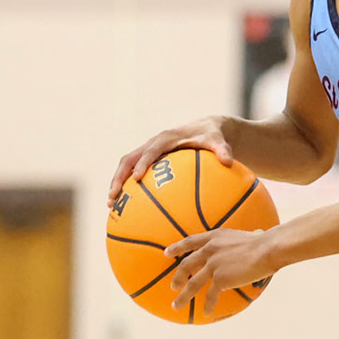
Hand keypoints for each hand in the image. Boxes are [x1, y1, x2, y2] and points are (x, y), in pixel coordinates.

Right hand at [109, 119, 233, 206]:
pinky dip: (128, 189)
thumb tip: (228, 162)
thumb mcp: (218, 141)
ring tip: (111, 205)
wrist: (205, 129)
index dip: (142, 163)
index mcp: (165, 139)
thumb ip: (222, 150)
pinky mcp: (148, 160)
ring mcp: (148, 152)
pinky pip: (133, 173)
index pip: (150, 151)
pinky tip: (127, 210)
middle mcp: (152, 144)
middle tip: (113, 196)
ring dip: (117, 184)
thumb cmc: (212, 137)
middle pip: (128, 159)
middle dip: (119, 177)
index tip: (136, 179)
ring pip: (126, 167)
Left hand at [167, 227, 279, 311]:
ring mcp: (213, 264)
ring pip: (192, 284)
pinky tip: (207, 312)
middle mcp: (209, 250)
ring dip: (183, 296)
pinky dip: (208, 305)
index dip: (177, 247)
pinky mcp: (220, 278)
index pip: (190, 241)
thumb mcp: (247, 235)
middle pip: (186, 265)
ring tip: (176, 306)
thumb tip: (257, 233)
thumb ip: (244, 238)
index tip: (166, 253)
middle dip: (177, 277)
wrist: (267, 249)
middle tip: (172, 286)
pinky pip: (210, 295)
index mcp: (214, 237)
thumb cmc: (265, 241)